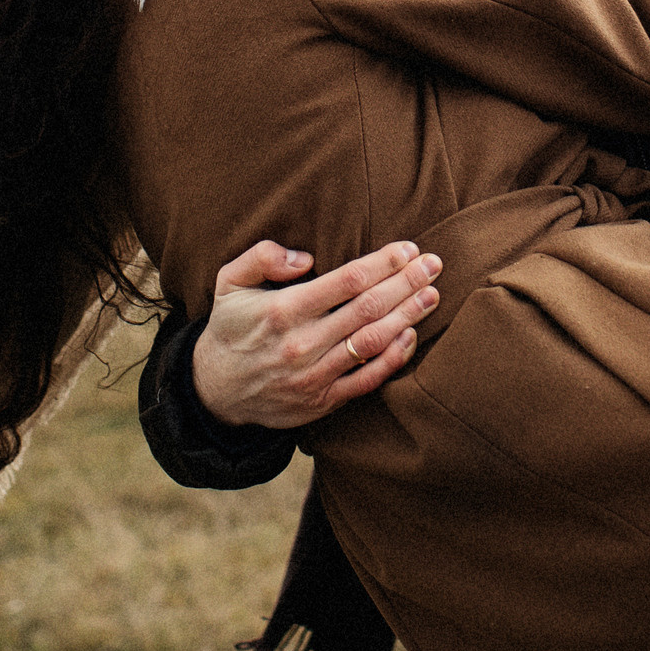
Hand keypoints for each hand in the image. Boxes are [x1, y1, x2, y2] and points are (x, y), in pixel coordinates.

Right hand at [192, 240, 442, 429]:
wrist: (215, 390)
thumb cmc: (231, 327)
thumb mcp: (229, 283)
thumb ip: (261, 257)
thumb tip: (306, 257)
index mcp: (283, 310)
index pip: (347, 281)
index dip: (384, 263)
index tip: (408, 249)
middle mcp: (302, 344)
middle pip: (369, 308)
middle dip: (407, 283)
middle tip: (434, 264)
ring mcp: (314, 376)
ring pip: (373, 342)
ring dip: (408, 316)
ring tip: (432, 294)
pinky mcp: (322, 401)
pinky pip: (367, 380)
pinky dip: (394, 357)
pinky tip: (411, 334)